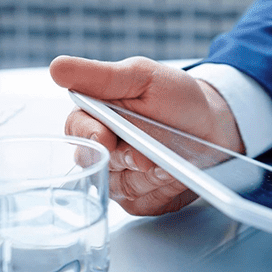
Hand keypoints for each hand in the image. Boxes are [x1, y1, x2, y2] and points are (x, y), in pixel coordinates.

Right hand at [50, 56, 244, 215]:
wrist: (215, 126)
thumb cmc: (177, 98)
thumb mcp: (141, 77)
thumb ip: (100, 77)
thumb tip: (56, 68)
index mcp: (96, 117)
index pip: (77, 130)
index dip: (90, 135)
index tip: (106, 137)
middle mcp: (102, 151)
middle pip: (96, 164)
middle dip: (127, 158)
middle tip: (149, 154)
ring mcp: (119, 178)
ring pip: (120, 187)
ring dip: (148, 175)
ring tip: (171, 161)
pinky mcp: (140, 200)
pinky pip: (140, 203)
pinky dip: (160, 190)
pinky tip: (174, 176)